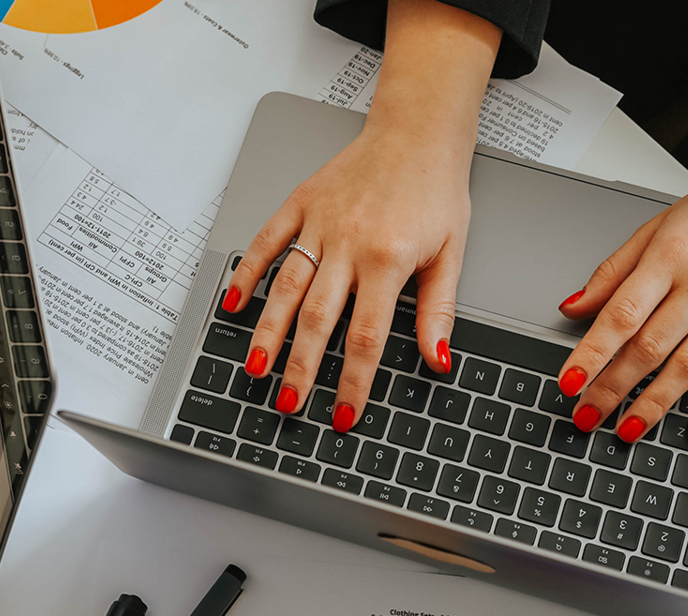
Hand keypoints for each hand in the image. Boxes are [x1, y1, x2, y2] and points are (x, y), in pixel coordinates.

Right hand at [222, 0, 498, 432]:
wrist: (417, 130)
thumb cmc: (435, 189)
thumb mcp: (452, 252)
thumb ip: (438, 310)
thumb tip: (438, 360)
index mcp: (387, 259)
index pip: (365, 336)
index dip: (352, 381)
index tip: (343, 414)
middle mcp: (348, 243)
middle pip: (318, 319)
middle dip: (300, 366)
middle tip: (288, 403)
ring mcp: (319, 223)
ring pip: (286, 287)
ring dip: (268, 331)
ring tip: (256, 368)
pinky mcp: (300, 203)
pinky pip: (266, 242)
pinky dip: (247, 272)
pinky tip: (235, 304)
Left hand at [553, 137, 687, 441]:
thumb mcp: (660, 225)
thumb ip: (614, 270)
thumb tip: (574, 307)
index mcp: (670, 254)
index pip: (621, 314)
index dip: (591, 353)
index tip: (568, 382)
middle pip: (649, 347)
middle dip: (612, 389)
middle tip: (585, 417)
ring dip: (655, 404)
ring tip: (627, 429)